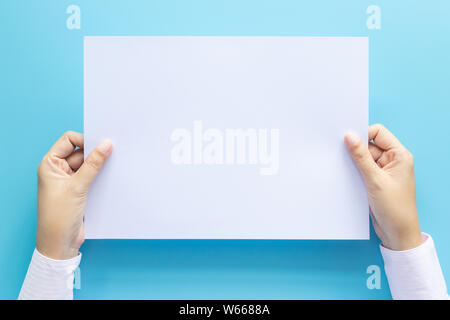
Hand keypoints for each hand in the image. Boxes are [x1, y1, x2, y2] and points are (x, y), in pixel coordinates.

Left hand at [36, 131, 112, 258]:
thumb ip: (93, 165)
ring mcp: (70, 180)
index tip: (102, 143)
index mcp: (50, 164)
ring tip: (115, 166)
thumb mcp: (77, 187)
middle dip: (96, 153)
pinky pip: (93, 177)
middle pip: (81, 152)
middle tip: (113, 152)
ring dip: (100, 166)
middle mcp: (59, 170)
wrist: (60, 243)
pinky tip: (112, 177)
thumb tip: (106, 145)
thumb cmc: (58, 216)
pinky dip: (102, 176)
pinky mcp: (80, 191)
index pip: (69, 140)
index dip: (85, 140)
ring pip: (89, 165)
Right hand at [345, 124, 422, 250]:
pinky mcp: (376, 181)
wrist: (397, 233)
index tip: (347, 141)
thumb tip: (350, 136)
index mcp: (399, 155)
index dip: (363, 134)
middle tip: (343, 157)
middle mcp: (393, 160)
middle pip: (369, 145)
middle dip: (356, 151)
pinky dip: (355, 172)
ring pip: (364, 158)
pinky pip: (362, 170)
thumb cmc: (394, 208)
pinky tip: (348, 178)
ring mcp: (384, 171)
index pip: (378, 133)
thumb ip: (361, 157)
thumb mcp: (375, 180)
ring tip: (347, 171)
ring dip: (354, 163)